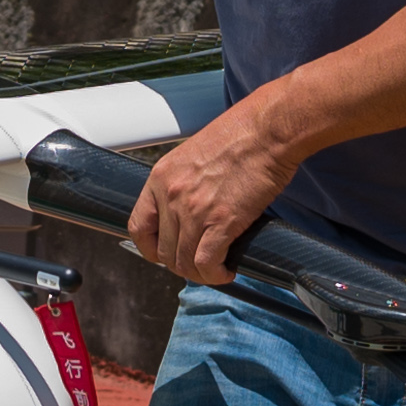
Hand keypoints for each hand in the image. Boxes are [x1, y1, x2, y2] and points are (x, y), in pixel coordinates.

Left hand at [122, 119, 294, 287]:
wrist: (266, 130)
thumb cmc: (239, 136)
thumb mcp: (193, 155)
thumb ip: (182, 184)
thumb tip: (187, 211)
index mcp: (161, 178)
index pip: (139, 227)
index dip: (150, 248)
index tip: (164, 253)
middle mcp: (171, 196)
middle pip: (164, 252)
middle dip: (181, 264)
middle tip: (200, 263)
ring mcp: (194, 210)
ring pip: (184, 263)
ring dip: (200, 274)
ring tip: (216, 270)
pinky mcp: (222, 221)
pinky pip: (207, 263)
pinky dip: (216, 275)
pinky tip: (227, 270)